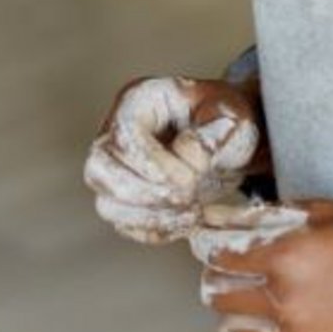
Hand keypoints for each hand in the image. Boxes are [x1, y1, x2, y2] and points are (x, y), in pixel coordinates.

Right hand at [85, 76, 266, 243]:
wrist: (227, 144)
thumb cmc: (224, 121)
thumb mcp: (234, 115)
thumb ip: (216, 132)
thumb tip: (185, 155)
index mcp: (137, 101)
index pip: (123, 135)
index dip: (153, 163)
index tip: (190, 177)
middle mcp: (114, 134)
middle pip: (98, 170)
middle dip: (145, 194)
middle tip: (188, 197)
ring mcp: (115, 169)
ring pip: (107, 204)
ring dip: (151, 217)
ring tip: (192, 211)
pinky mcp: (124, 199)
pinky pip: (125, 225)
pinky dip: (156, 230)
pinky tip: (186, 220)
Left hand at [196, 199, 332, 331]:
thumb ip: (283, 215)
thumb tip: (244, 217)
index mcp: (286, 257)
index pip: (220, 255)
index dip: (212, 246)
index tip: (212, 242)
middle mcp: (282, 298)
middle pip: (217, 294)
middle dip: (218, 278)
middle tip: (228, 269)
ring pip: (232, 328)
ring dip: (232, 311)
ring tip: (246, 299)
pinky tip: (270, 323)